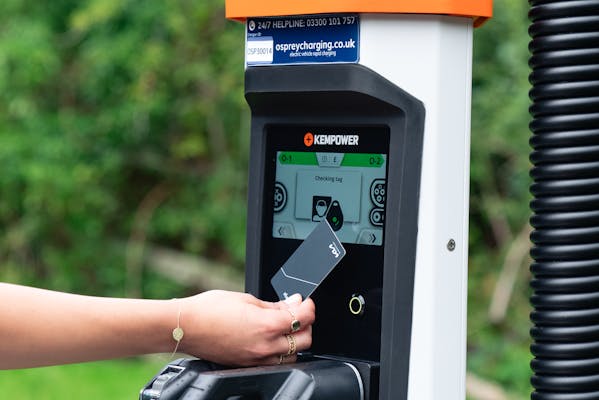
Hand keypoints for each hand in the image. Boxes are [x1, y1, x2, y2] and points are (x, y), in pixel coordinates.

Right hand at [178, 290, 314, 365]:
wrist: (185, 327)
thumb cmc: (209, 309)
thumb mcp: (246, 299)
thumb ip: (274, 305)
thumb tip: (293, 304)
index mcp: (267, 325)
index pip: (304, 318)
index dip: (309, 306)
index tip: (305, 302)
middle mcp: (265, 346)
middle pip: (304, 340)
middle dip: (306, 324)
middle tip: (297, 312)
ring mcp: (256, 359)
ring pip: (292, 355)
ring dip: (294, 340)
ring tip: (284, 326)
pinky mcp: (248, 365)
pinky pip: (274, 363)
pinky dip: (279, 352)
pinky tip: (270, 339)